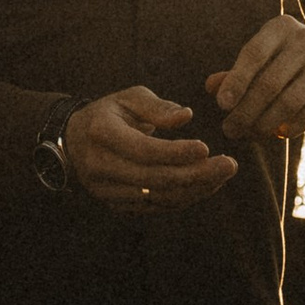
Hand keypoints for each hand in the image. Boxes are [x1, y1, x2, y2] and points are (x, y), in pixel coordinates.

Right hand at [64, 87, 238, 207]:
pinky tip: (206, 184)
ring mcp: (107, 190)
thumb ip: (157, 106)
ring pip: (158, 197)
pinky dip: (184, 197)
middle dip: (196, 174)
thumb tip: (186, 116)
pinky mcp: (116, 205)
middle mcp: (101, 166)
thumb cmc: (108, 114)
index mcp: (101, 133)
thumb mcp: (127, 98)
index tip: (207, 147)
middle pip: (155, 178)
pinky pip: (156, 206)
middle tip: (230, 165)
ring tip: (223, 174)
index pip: (144, 150)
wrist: (74, 142)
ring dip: (195, 189)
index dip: (177, 153)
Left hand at [205, 17, 304, 141]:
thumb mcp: (267, 57)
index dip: (236, 80)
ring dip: (265, 124)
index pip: (254, 53)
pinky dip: (289, 128)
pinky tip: (277, 133)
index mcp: (282, 27)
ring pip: (288, 102)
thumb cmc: (292, 61)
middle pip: (269, 83)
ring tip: (251, 134)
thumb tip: (211, 87)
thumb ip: (239, 71)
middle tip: (230, 130)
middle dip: (246, 111)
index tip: (221, 105)